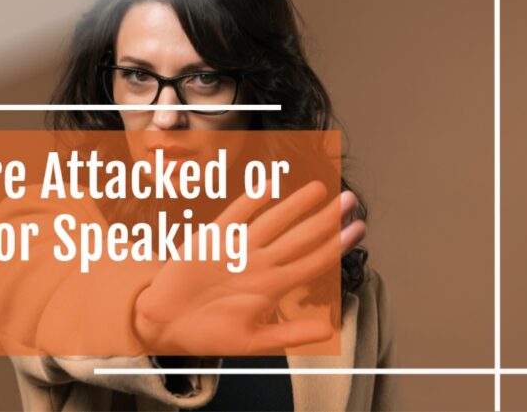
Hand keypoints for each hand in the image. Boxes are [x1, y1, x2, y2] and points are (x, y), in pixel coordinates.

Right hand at [132, 181, 365, 354]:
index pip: (314, 261)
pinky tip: (269, 185)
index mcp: (272, 287)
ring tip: (319, 188)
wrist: (166, 323)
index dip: (338, 244)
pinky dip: (251, 200)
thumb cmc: (209, 333)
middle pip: (301, 237)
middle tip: (351, 198)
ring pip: (273, 222)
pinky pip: (235, 216)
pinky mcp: (212, 240)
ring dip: (296, 205)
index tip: (360, 227)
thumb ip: (289, 333)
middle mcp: (260, 264)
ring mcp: (237, 250)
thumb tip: (329, 332)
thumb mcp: (253, 342)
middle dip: (327, 218)